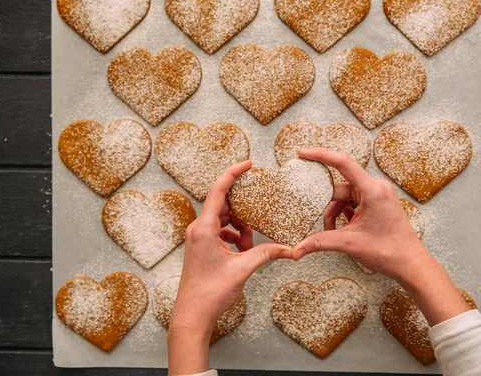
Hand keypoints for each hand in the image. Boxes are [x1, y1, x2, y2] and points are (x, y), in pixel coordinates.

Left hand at [168, 160, 291, 374]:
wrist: (191, 316)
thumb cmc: (209, 294)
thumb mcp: (242, 270)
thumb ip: (266, 254)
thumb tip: (289, 249)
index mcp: (204, 228)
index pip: (218, 190)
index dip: (233, 173)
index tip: (248, 164)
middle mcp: (198, 229)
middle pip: (222, 204)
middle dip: (242, 207)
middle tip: (259, 204)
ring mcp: (198, 238)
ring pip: (222, 219)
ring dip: (239, 226)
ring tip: (250, 242)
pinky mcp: (200, 247)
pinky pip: (219, 231)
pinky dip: (233, 236)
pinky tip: (243, 249)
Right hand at [292, 148, 425, 280]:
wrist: (410, 263)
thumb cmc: (388, 251)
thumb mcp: (349, 244)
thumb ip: (320, 242)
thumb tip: (296, 249)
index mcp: (372, 190)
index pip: (343, 162)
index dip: (320, 155)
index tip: (302, 153)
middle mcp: (376, 187)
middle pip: (339, 187)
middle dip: (325, 205)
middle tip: (312, 216)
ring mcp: (378, 194)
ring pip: (345, 197)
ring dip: (335, 213)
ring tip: (332, 232)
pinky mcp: (377, 203)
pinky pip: (353, 202)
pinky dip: (344, 214)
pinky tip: (343, 228)